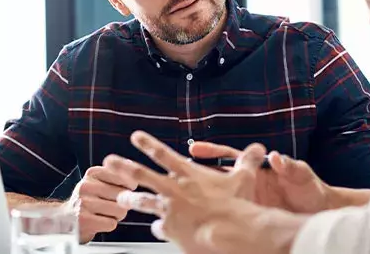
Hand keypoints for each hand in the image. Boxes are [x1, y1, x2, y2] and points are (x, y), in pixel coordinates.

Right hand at [66, 166, 137, 242]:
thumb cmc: (89, 200)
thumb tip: (136, 178)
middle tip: (110, 205)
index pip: (124, 177)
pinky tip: (98, 222)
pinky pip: (111, 224)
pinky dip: (109, 225)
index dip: (129, 187)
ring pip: (120, 210)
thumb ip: (118, 176)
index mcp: (93, 173)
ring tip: (104, 214)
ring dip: (116, 216)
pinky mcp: (83, 220)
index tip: (123, 190)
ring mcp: (83, 203)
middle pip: (123, 195)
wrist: (66, 218)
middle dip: (122, 204)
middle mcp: (86, 185)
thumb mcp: (99, 182)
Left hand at [104, 131, 307, 253]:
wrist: (230, 231)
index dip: (147, 143)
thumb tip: (259, 149)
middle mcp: (174, 190)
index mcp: (188, 174)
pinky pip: (159, 228)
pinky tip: (158, 230)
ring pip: (142, 202)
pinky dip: (159, 228)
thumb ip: (248, 162)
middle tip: (109, 161)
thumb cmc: (236, 205)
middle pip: (141, 174)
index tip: (135, 137)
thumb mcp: (244, 178)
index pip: (163, 153)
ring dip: (130, 200)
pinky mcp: (170, 230)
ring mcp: (169, 210)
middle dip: (123, 167)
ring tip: (120, 199)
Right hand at [189, 141, 339, 212]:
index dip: (211, 152)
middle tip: (175, 173)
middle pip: (216, 177)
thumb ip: (290, 166)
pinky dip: (216, 219)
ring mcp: (247, 201)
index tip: (195, 149)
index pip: (229, 157)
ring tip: (179, 201)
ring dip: (201, 198)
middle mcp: (248, 184)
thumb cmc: (311, 190)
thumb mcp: (302, 175)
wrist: (319, 213)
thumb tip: (277, 157)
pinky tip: (201, 224)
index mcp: (257, 169)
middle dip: (195, 175)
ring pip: (219, 198)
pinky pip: (229, 218)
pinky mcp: (250, 218)